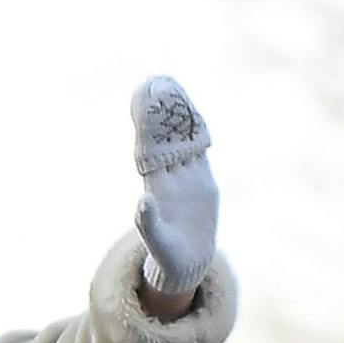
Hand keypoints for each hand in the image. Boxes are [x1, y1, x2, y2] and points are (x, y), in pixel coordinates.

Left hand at [131, 77, 215, 307]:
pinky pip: (199, 149)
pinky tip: (193, 111)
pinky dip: (197, 131)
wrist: (188, 262)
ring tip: (171, 86)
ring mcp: (187, 176)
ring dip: (178, 114)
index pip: (150, 150)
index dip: (148, 127)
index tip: (142, 103)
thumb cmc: (168, 257)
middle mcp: (170, 177)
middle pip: (164, 138)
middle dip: (161, 111)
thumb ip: (149, 223)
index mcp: (157, 188)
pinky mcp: (202, 180)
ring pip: (182, 139)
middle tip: (155, 80)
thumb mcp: (158, 243)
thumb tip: (141, 203)